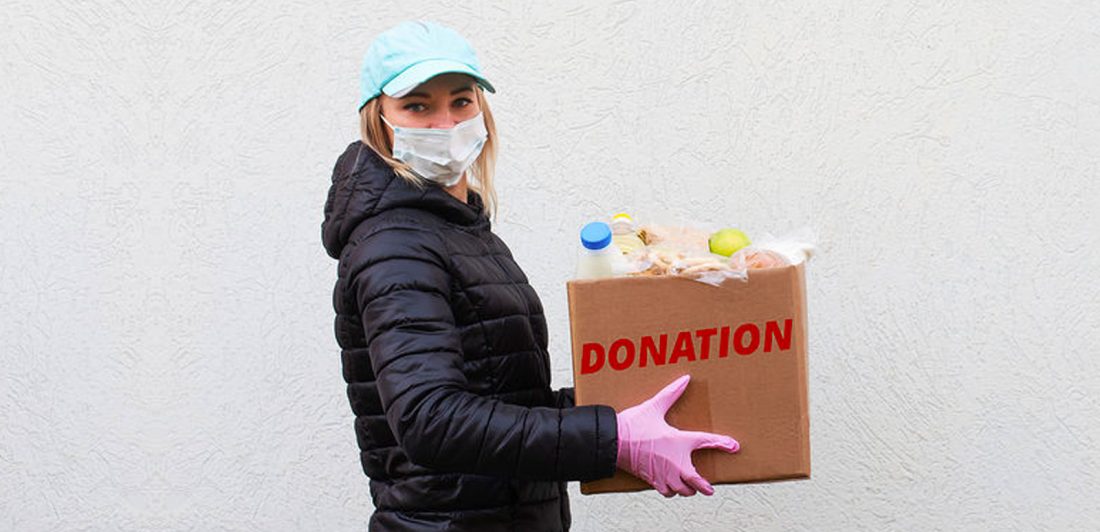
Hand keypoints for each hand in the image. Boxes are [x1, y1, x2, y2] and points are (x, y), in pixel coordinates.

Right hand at [615, 375, 739, 496]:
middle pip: (697, 482)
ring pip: (683, 490)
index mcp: (680, 441)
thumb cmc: (633, 425)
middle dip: (704, 486)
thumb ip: (671, 393)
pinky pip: (666, 492)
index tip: (734, 446)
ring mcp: (664, 474)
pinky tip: (669, 487)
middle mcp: (676, 462)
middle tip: (709, 488)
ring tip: (689, 487)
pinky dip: (670, 492)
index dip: (723, 444)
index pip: (707, 442)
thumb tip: (685, 379)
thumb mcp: (654, 406)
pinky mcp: (652, 480)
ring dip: (687, 489)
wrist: (614, 442)